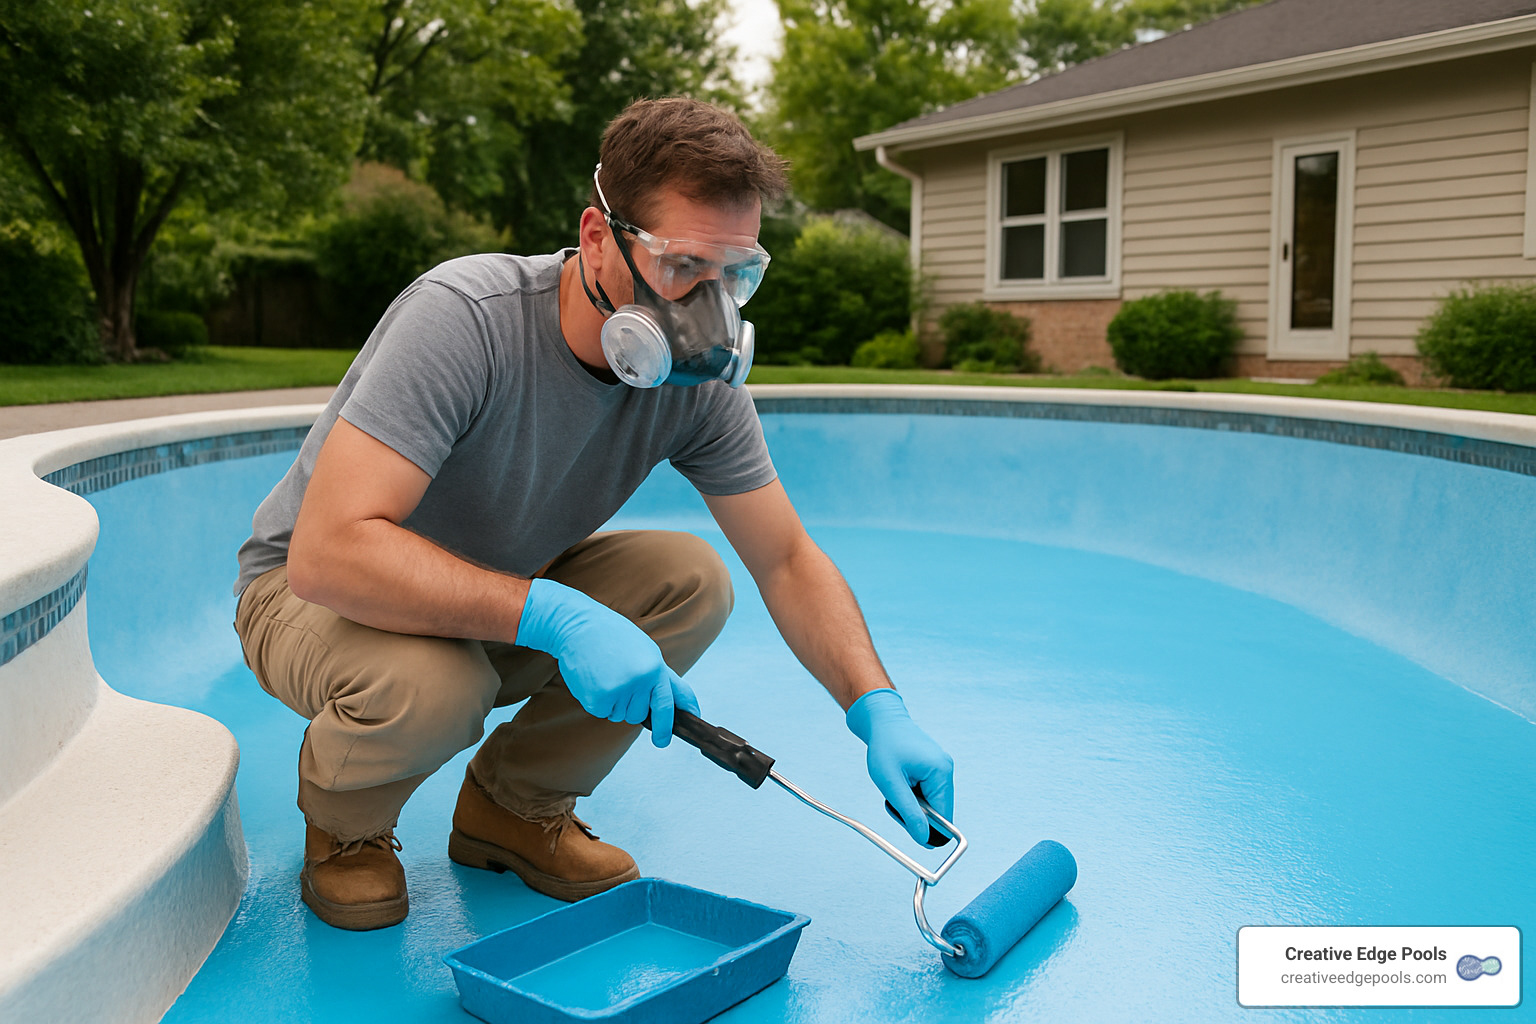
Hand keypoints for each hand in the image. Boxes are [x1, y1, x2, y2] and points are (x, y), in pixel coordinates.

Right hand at [516, 578, 699, 746]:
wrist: (579, 626)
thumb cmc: (616, 638)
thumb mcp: (648, 653)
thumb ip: (664, 681)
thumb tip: (687, 707)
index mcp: (655, 669)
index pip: (666, 706)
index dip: (666, 727)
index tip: (663, 741)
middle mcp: (639, 682)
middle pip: (639, 716)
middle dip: (631, 704)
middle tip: (619, 678)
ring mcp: (618, 691)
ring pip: (620, 715)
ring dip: (613, 702)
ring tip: (606, 674)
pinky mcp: (597, 699)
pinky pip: (602, 712)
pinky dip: (597, 701)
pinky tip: (594, 678)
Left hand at [845, 688, 954, 845]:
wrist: (882, 720)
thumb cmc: (885, 746)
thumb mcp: (891, 783)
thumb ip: (909, 812)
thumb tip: (924, 839)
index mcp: (941, 772)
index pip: (945, 817)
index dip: (929, 830)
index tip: (912, 833)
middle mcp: (946, 770)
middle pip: (940, 811)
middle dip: (917, 813)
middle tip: (895, 801)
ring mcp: (942, 768)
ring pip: (933, 803)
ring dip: (914, 803)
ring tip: (896, 786)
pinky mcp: (935, 768)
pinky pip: (929, 792)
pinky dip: (914, 794)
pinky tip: (902, 781)